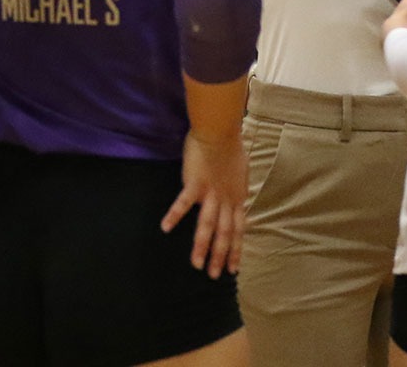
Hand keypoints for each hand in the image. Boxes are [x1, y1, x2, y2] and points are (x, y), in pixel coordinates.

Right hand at [160, 129, 245, 278]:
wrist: (220, 131)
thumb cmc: (230, 146)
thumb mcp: (240, 172)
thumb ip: (237, 188)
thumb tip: (239, 196)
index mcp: (237, 197)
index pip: (238, 230)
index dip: (236, 250)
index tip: (234, 268)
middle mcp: (226, 200)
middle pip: (224, 234)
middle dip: (220, 256)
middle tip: (214, 276)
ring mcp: (211, 193)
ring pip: (207, 226)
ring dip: (202, 246)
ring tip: (196, 264)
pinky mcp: (195, 184)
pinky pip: (184, 203)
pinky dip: (175, 216)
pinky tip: (166, 228)